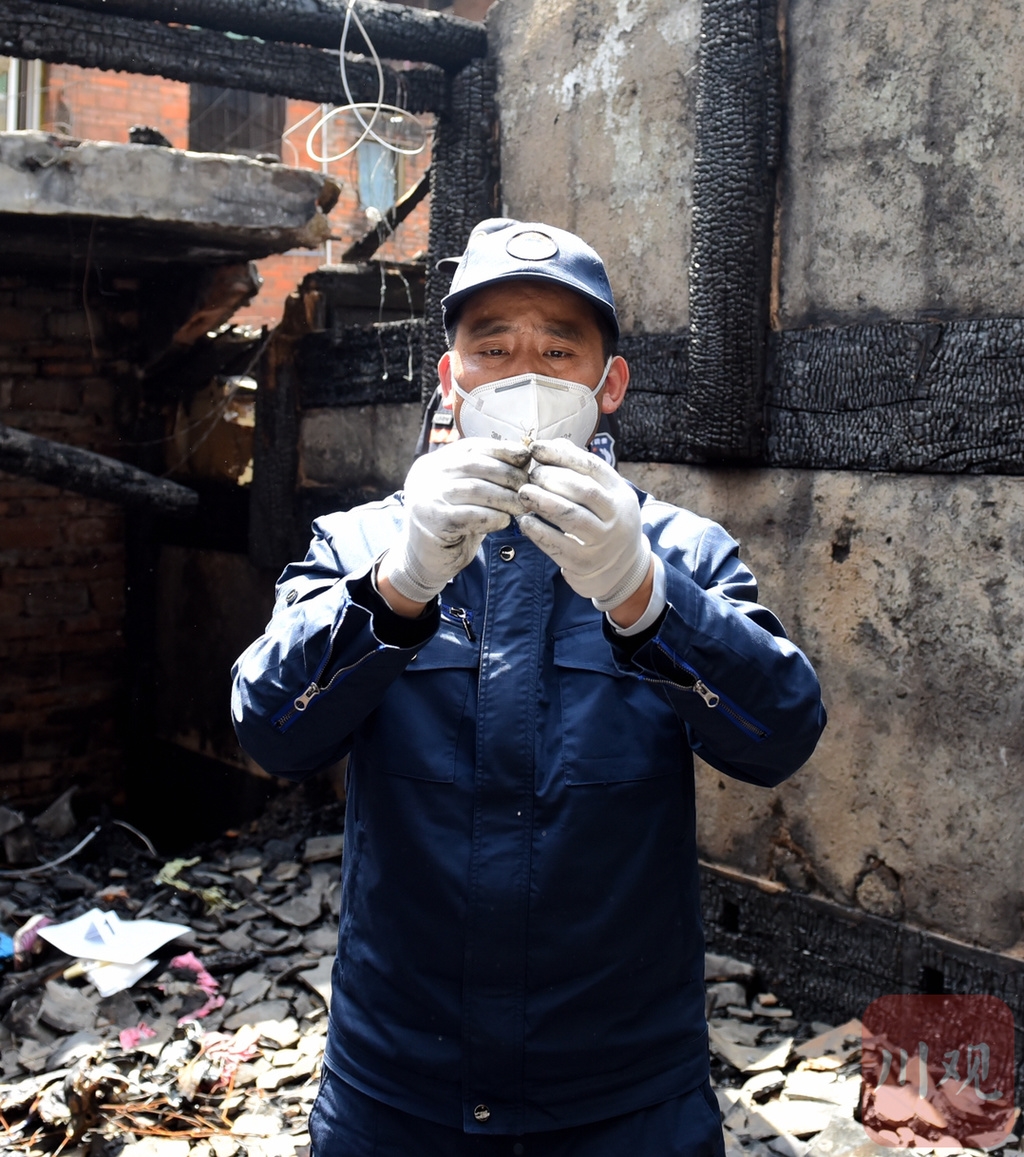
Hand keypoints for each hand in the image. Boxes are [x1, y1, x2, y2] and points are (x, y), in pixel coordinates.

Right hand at [380, 438, 531, 603]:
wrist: (426, 559)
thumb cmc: (456, 524)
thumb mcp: (470, 494)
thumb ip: (488, 475)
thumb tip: (524, 457)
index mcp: (436, 462)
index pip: (471, 447)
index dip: (501, 449)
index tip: (525, 456)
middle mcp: (427, 475)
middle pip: (474, 465)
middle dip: (507, 474)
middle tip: (528, 488)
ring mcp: (426, 496)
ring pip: (474, 489)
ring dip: (504, 497)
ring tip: (521, 507)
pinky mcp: (432, 521)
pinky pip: (469, 515)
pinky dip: (492, 517)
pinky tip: (505, 521)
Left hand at [517, 439, 652, 611]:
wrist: (620, 568)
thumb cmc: (603, 521)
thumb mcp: (604, 494)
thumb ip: (580, 470)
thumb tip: (551, 444)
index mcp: (620, 493)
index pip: (592, 467)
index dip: (562, 455)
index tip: (536, 448)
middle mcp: (616, 516)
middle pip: (583, 491)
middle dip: (552, 478)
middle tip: (530, 474)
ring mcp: (602, 542)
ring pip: (571, 517)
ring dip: (543, 502)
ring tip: (523, 493)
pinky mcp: (585, 563)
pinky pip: (559, 545)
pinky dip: (538, 531)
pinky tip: (524, 521)